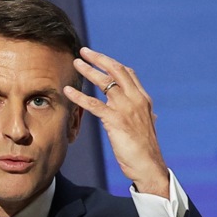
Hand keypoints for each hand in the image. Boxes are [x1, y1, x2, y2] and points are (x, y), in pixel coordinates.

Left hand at [63, 48, 169, 196]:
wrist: (149, 165)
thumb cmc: (145, 150)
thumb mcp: (145, 126)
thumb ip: (143, 115)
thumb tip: (149, 113)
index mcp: (143, 99)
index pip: (128, 73)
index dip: (112, 63)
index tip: (99, 57)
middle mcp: (136, 99)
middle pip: (117, 71)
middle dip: (99, 58)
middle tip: (84, 51)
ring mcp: (126, 109)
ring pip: (105, 83)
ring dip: (88, 71)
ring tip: (75, 63)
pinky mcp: (116, 121)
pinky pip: (94, 105)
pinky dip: (80, 96)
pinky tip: (68, 91)